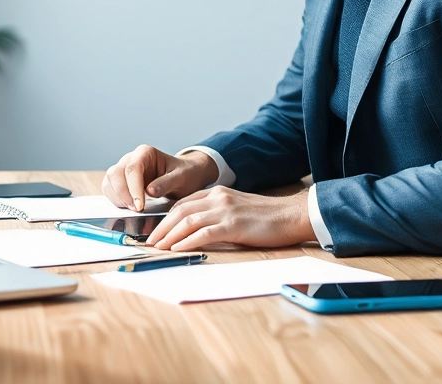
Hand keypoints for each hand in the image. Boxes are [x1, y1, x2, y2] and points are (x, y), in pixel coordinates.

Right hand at [101, 145, 218, 210]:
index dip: (133, 188)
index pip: (133, 168)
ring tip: (134, 209)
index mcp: (145, 153)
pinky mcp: (121, 183)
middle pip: (115, 174)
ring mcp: (124, 170)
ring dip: (118, 198)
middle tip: (137, 209)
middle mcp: (131, 159)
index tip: (140, 206)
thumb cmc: (185, 173)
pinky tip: (128, 207)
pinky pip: (110, 190)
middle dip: (123, 194)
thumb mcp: (182, 177)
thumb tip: (149, 191)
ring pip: (109, 182)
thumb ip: (166, 183)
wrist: (186, 176)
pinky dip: (115, 200)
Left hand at [148, 187, 315, 250]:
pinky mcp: (233, 224)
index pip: (183, 203)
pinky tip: (178, 248)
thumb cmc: (267, 218)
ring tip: (158, 247)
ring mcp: (225, 210)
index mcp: (217, 193)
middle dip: (161, 227)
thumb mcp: (236, 210)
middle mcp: (217, 198)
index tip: (155, 232)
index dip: (165, 218)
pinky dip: (187, 241)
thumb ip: (217, 216)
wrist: (291, 215)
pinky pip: (204, 232)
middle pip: (179, 211)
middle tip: (150, 242)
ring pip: (187, 220)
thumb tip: (197, 232)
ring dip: (169, 235)